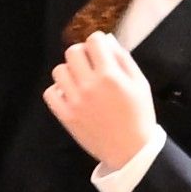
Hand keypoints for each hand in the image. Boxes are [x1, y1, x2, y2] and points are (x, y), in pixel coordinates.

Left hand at [42, 32, 160, 171]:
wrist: (131, 151)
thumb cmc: (139, 115)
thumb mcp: (140, 83)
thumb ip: (123, 59)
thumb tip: (107, 40)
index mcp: (110, 75)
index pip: (93, 40)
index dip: (98, 42)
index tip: (101, 51)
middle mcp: (89, 85)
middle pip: (73, 52)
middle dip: (83, 53)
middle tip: (90, 65)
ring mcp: (75, 101)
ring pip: (59, 71)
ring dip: (70, 71)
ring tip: (80, 81)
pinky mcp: (65, 116)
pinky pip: (50, 93)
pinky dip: (58, 91)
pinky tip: (71, 95)